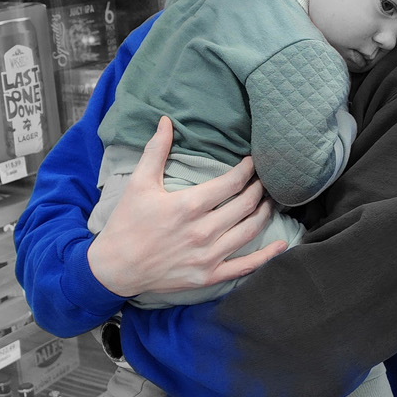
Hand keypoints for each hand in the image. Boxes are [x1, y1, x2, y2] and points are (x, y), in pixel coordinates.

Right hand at [87, 116, 287, 296]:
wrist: (115, 268)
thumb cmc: (127, 223)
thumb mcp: (139, 183)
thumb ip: (156, 150)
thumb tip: (166, 120)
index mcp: (188, 206)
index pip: (231, 182)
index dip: (247, 169)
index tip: (253, 161)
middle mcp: (202, 231)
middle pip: (245, 204)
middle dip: (259, 188)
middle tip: (264, 179)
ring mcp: (208, 256)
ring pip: (250, 230)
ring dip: (265, 213)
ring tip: (270, 201)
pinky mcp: (209, 276)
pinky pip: (246, 266)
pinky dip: (267, 256)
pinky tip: (281, 244)